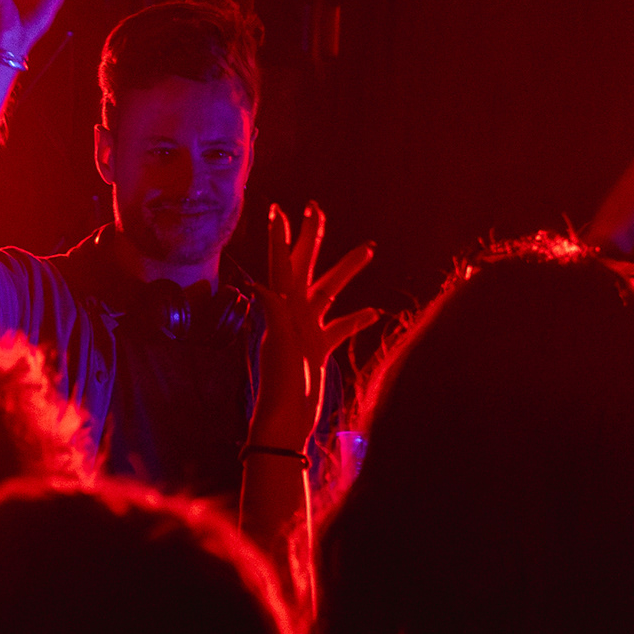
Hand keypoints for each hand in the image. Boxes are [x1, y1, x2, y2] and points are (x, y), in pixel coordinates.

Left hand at [248, 204, 377, 450]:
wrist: (286, 424)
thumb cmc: (281, 388)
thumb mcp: (280, 348)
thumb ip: (274, 315)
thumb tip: (259, 283)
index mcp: (282, 310)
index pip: (281, 266)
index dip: (281, 238)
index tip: (279, 210)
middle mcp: (291, 315)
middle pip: (305, 268)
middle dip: (312, 239)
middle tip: (317, 209)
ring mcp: (305, 331)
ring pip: (328, 292)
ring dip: (346, 271)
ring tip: (369, 249)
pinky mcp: (317, 349)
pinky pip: (339, 327)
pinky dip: (356, 318)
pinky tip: (374, 312)